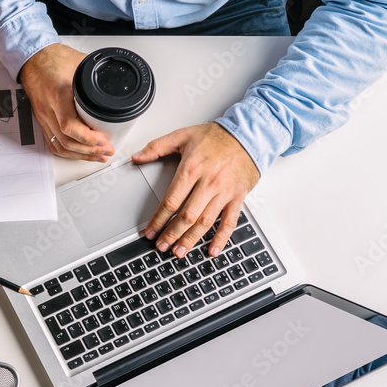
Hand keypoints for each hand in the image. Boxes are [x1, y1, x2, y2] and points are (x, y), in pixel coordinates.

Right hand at [19, 43, 111, 161]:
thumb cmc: (53, 59)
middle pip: (67, 141)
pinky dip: (67, 152)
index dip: (87, 138)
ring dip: (80, 155)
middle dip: (89, 150)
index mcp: (58, 94)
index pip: (69, 125)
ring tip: (97, 156)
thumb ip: (98, 75)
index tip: (103, 141)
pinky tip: (79, 154)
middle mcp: (48, 109)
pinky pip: (52, 142)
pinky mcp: (43, 120)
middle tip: (107, 150)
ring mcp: (44, 116)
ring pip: (60, 146)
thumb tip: (118, 84)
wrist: (33, 58)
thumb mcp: (80, 64)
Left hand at [131, 122, 258, 257]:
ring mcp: (224, 192)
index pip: (171, 201)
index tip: (150, 231)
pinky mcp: (238, 197)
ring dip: (191, 239)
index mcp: (192, 169)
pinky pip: (230, 222)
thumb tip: (137, 157)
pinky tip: (212, 250)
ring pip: (205, 222)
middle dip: (171, 234)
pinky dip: (221, 238)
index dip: (158, 219)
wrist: (249, 135)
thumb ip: (157, 147)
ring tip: (179, 252)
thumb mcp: (182, 135)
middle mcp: (208, 183)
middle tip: (161, 246)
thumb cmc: (216, 136)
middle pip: (187, 216)